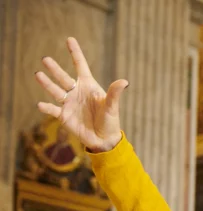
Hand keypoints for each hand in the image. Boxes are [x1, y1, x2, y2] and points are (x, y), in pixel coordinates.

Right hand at [35, 37, 126, 151]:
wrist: (104, 140)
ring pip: (55, 91)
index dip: (76, 53)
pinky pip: (52, 110)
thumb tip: (125, 81)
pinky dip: (46, 108)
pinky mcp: (63, 115)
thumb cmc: (110, 121)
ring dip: (47, 84)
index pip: (81, 66)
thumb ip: (114, 94)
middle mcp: (76, 92)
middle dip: (55, 69)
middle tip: (45, 59)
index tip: (70, 39)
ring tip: (38, 74)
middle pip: (64, 78)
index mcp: (89, 87)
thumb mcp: (112, 107)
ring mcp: (69, 103)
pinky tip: (40, 104)